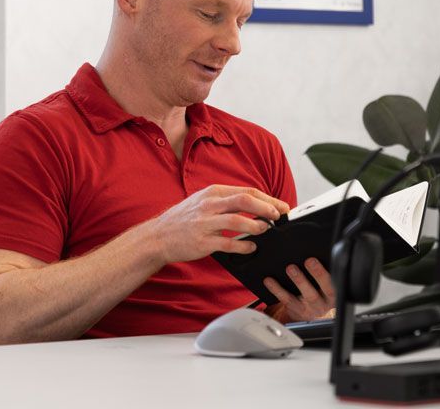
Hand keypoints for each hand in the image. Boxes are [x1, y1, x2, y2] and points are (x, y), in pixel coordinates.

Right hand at [147, 185, 289, 263]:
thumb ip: (227, 201)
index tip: (281, 207)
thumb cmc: (184, 219)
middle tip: (279, 217)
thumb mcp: (203, 201)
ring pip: (238, 221)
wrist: (158, 236)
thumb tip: (256, 204)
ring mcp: (205, 223)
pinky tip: (252, 247)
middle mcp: (209, 204)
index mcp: (213, 192)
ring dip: (256, 226)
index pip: (247, 191)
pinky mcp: (202, 242)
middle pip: (245, 200)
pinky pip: (228, 244)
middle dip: (267, 208)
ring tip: (266, 230)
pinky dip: (244, 246)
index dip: (268, 199)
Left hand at [264, 257, 335, 321]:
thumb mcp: (323, 287)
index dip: (331, 273)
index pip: (335, 283)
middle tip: (310, 261)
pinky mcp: (296, 310)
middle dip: (318, 274)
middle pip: (325, 288)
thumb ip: (322, 275)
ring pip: (306, 295)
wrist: (309, 316)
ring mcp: (310, 308)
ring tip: (291, 268)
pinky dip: (277, 289)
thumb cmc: (316, 293)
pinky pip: (287, 299)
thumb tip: (315, 253)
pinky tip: (269, 280)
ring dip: (299, 280)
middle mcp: (324, 302)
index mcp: (333, 293)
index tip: (326, 260)